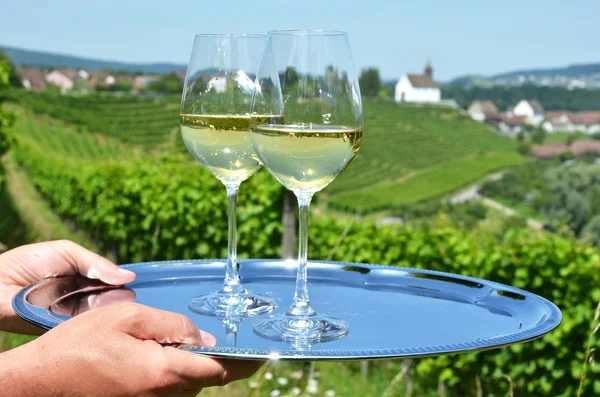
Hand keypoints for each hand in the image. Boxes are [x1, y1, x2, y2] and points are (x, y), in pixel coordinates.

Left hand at [0, 240, 135, 333]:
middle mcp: (81, 298)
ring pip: (99, 314)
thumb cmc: (27, 264)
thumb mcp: (66, 252)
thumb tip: (127, 276)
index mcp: (84, 278)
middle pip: (109, 299)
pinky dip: (92, 322)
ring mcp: (72, 315)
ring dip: (108, 309)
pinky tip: (100, 315)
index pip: (111, 282)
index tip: (132, 283)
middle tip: (127, 295)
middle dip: (118, 297)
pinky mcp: (62, 330)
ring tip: (116, 303)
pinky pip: (83, 327)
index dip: (122, 283)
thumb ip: (95, 262)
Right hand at [1, 302, 262, 396]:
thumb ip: (172, 325)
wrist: (39, 382)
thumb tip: (203, 337)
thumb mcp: (127, 317)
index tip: (264, 356)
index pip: (218, 369)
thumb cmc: (79, 345)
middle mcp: (161, 394)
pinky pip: (169, 388)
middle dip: (220, 358)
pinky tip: (164, 351)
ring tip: (190, 340)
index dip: (244, 362)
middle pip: (205, 377)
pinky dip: (176, 370)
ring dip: (196, 364)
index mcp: (162, 371)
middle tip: (229, 337)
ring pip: (188, 383)